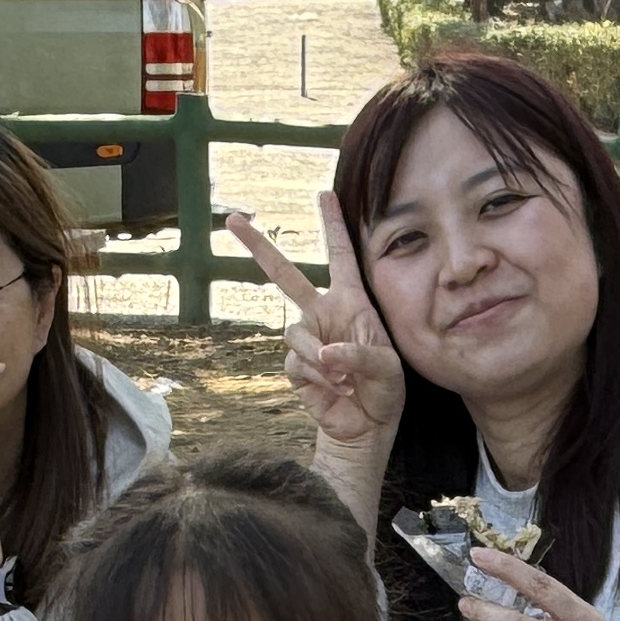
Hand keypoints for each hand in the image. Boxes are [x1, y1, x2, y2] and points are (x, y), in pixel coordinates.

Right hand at [225, 196, 402, 470]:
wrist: (366, 427)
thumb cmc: (385, 390)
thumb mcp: (387, 368)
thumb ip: (357, 355)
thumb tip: (322, 354)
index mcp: (351, 302)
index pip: (340, 256)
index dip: (332, 225)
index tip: (325, 193)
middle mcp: (323, 314)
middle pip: (284, 275)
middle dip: (258, 247)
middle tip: (231, 219)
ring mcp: (306, 339)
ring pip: (294, 333)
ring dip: (320, 359)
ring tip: (346, 381)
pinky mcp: (295, 366)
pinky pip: (296, 362)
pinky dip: (318, 379)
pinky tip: (336, 391)